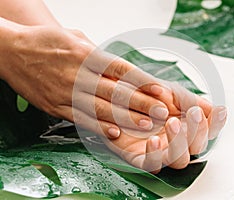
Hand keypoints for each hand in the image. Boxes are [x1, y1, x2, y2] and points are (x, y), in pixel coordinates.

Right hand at [1, 24, 169, 138]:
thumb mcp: (75, 37)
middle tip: (162, 112)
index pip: (121, 70)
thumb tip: (120, 68)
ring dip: (126, 119)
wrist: (11, 51)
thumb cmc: (46, 41)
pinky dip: (98, 127)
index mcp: (85, 54)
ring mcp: (65, 93)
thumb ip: (98, 54)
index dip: (143, 81)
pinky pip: (80, 119)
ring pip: (100, 109)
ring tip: (146, 126)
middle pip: (115, 92)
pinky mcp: (54, 106)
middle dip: (142, 103)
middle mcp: (77, 74)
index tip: (161, 90)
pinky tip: (115, 133)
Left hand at [103, 105, 226, 172]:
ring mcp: (159, 152)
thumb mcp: (170, 92)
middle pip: (196, 148)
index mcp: (186, 128)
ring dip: (179, 143)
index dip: (216, 123)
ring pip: (178, 160)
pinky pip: (150, 164)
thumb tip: (212, 109)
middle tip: (193, 114)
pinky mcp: (139, 158)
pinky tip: (153, 140)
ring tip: (172, 123)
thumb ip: (189, 100)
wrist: (118, 97)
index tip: (220, 110)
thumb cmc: (146, 96)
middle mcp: (176, 143)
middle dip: (198, 132)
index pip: (208, 131)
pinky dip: (154, 155)